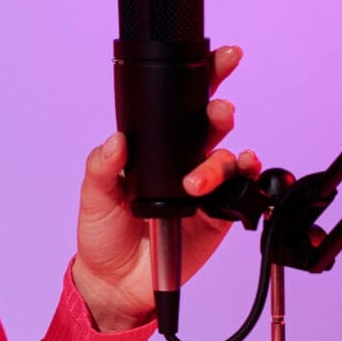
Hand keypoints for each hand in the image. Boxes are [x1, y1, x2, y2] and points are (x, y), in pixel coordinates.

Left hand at [70, 45, 260, 331]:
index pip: (178, 107)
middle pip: (211, 126)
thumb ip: (101, 168)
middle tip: (217, 113)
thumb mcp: (92, 197)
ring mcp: (204, 188)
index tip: (221, 57)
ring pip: (228, 159)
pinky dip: (249, 181)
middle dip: (219, 111)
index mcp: (152, 149)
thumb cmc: (102, 233)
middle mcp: (182, 161)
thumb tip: (116, 141)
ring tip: (197, 182)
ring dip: (222, 161)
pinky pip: (243, 194)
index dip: (203, 78)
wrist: (115, 283)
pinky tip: (244, 174)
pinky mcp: (219, 216)